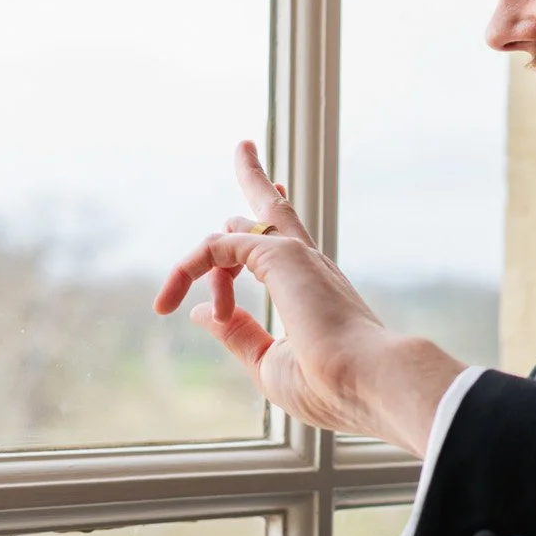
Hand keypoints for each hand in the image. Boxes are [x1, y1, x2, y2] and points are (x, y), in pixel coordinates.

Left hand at [155, 142, 465, 452]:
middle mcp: (308, 265)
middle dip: (258, 182)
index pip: (280, 254)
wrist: (365, 381)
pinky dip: (190, 267)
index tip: (215, 313)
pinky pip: (217, 247)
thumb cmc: (329, 384)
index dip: (239, 265)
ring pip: (248, 216)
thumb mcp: (269, 362)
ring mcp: (295, 255)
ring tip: (201, 229)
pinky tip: (169, 300)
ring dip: (216, 227)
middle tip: (246, 151)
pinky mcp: (278, 254)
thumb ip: (238, 334)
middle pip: (276, 212)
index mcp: (313, 292)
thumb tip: (202, 313)